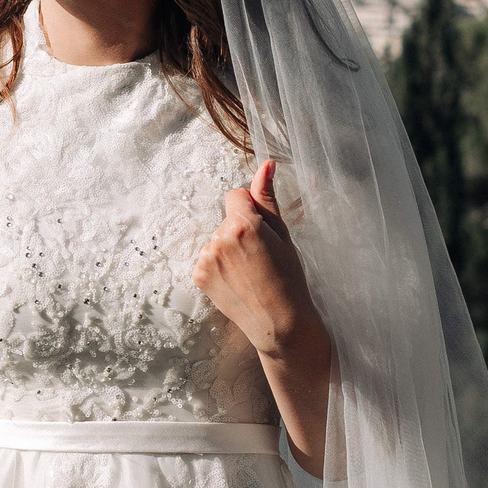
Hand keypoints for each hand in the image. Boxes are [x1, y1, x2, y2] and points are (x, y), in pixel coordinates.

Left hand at [192, 159, 321, 362]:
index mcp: (242, 224)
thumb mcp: (282, 234)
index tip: (263, 233)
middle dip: (240, 231)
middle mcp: (219, 239)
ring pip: (216, 239)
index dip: (251, 211)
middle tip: (261, 258)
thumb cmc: (289, 278)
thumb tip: (266, 164)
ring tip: (250, 272)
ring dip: (229, 249)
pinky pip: (208, 258)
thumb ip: (267, 197)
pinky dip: (220, 266)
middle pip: (226, 218)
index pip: (235, 195)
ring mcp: (206, 259)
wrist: (280, 323)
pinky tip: (237, 281)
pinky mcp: (198, 276)